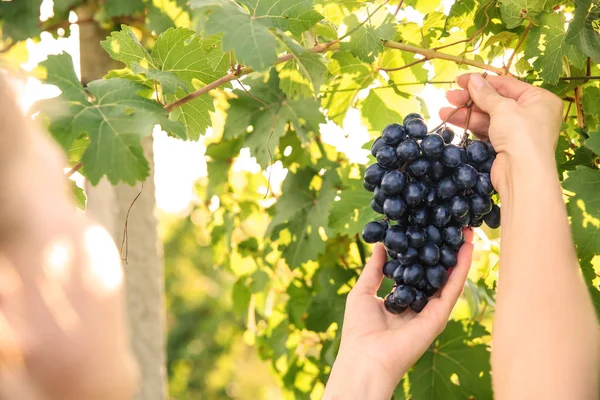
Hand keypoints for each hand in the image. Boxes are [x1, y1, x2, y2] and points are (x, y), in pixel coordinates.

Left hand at [323, 229, 473, 399]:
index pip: (417, 271)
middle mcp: (420, 305)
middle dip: (445, 250)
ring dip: (459, 255)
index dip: (423, 251)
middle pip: (436, 273)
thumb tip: (380, 244)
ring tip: (467, 231)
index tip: (428, 230)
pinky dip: (462, 268)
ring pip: (449, 278)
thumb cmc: (359, 328)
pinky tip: (467, 249)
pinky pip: (453, 288)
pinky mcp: (439, 316)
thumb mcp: (363, 290)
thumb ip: (374, 268)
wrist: (366, 357)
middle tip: (454, 226)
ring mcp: (431, 310)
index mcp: (402, 301)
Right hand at [439, 74, 562, 193]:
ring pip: (489, 117)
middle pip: (496, 101)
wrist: (523, 175)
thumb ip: (486, 94)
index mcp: (539, 99)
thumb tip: (473, 80)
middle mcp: (532, 114)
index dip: (482, 81)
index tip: (460, 80)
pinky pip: (487, 131)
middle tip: (449, 96)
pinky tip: (454, 122)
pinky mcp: (506, 146)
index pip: (507, 84)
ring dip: (466, 113)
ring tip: (444, 111)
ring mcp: (518, 132)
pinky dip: (471, 126)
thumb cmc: (521, 135)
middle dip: (471, 99)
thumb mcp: (503, 108)